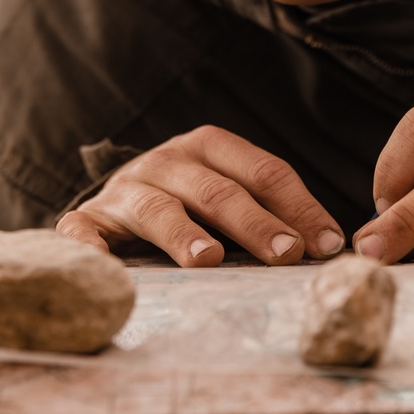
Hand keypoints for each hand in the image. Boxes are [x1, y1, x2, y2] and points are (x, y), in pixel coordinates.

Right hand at [57, 126, 345, 267]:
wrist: (115, 201)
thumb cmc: (190, 204)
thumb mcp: (229, 196)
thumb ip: (271, 212)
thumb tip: (331, 247)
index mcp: (210, 147)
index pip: (265, 171)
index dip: (299, 207)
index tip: (327, 245)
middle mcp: (168, 160)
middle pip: (217, 190)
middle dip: (255, 223)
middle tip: (286, 253)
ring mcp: (125, 189)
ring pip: (158, 208)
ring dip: (184, 233)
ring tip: (209, 259)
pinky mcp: (88, 220)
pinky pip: (83, 231)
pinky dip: (91, 248)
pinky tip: (104, 266)